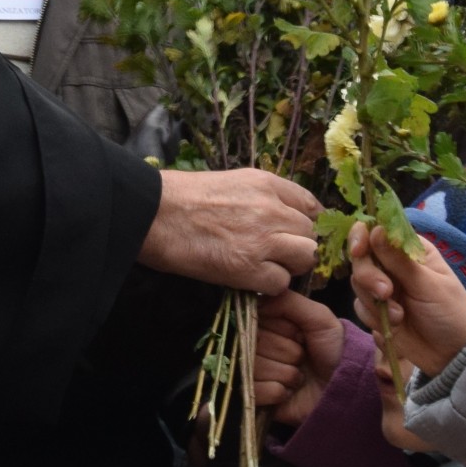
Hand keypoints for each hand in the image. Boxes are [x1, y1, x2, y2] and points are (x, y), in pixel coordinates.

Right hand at [140, 169, 320, 295]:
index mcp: (266, 183)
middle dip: (297, 246)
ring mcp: (263, 240)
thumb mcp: (231, 182)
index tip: (296, 233)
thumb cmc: (182, 197)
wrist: (155, 215)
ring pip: (304, 258)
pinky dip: (268, 285)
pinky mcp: (249, 269)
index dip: (307, 223)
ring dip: (288, 266)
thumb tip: (283, 215)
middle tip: (275, 253)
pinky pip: (281, 282)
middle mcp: (272, 209)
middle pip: (310, 234)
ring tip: (264, 266)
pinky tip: (249, 278)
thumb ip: (262, 196)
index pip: (311, 205)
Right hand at [252, 293, 344, 425]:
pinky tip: (289, 392)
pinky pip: (255, 390)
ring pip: (254, 367)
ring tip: (299, 376)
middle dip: (287, 353)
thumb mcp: (319, 318)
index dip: (282, 329)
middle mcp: (253, 344)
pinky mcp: (251, 396)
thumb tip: (256, 297)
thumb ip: (289, 302)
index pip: (255, 317)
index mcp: (266, 322)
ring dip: (285, 374)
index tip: (300, 335)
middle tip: (302, 358)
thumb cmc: (332, 351)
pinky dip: (278, 392)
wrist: (343, 388)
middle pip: (254, 344)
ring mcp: (249, 371)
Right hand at [345, 220, 465, 375]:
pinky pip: (360, 307)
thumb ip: (399, 260)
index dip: (362, 237)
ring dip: (374, 301)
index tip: (358, 250)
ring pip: (358, 283)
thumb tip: (376, 229)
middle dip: (369, 276)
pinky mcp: (377, 310)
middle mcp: (393, 265)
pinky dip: (373, 317)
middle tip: (386, 292)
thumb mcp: (428, 285)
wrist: (452, 354)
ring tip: (399, 316)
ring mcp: (384, 287)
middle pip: (361, 258)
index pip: (377, 231)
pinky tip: (394, 326)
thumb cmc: (450, 312)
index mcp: (410, 249)